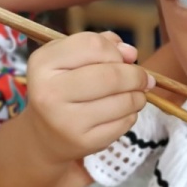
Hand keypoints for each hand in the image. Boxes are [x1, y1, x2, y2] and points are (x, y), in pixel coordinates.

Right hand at [25, 31, 152, 162]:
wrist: (44, 133)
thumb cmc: (62, 87)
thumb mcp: (70, 59)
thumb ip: (101, 46)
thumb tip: (131, 53)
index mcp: (43, 63)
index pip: (93, 45)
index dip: (114, 50)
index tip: (121, 58)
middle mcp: (50, 92)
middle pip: (111, 76)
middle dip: (136, 75)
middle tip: (142, 79)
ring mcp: (66, 121)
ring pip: (123, 101)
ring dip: (138, 96)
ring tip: (134, 95)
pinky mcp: (84, 141)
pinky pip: (124, 123)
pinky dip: (131, 114)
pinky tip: (122, 113)